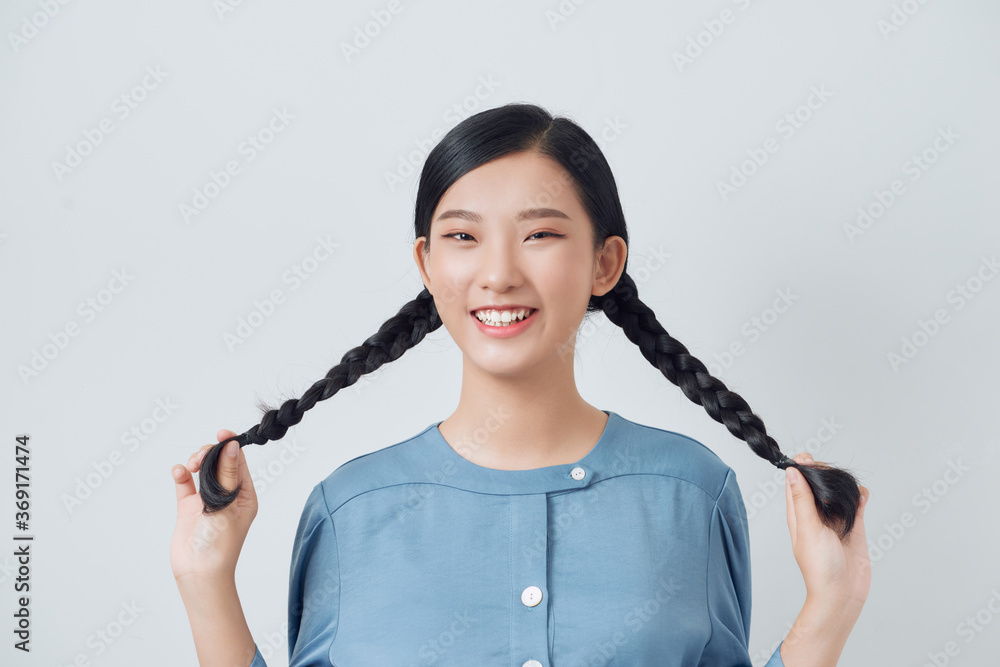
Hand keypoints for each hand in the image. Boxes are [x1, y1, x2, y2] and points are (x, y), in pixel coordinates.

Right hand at [170, 430, 258, 584]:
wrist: (200, 573)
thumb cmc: (221, 544)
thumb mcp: (227, 505)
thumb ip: (226, 475)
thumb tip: (232, 446)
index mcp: (245, 493)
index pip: (239, 461)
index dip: (230, 444)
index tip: (221, 433)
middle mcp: (227, 494)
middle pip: (219, 461)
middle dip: (209, 453)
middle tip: (199, 458)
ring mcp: (207, 499)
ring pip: (201, 469)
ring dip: (196, 461)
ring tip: (190, 466)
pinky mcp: (188, 507)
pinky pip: (184, 484)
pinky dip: (181, 474)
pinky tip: (180, 472)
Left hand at [785, 452, 870, 611]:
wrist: (842, 594)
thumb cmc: (819, 568)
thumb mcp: (808, 528)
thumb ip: (802, 499)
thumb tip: (792, 472)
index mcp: (798, 515)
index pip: (795, 484)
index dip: (799, 468)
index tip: (807, 456)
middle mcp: (815, 516)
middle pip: (817, 485)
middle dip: (824, 473)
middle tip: (831, 472)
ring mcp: (835, 521)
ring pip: (838, 493)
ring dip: (843, 484)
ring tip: (847, 484)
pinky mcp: (853, 528)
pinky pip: (856, 506)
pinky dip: (860, 497)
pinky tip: (862, 495)